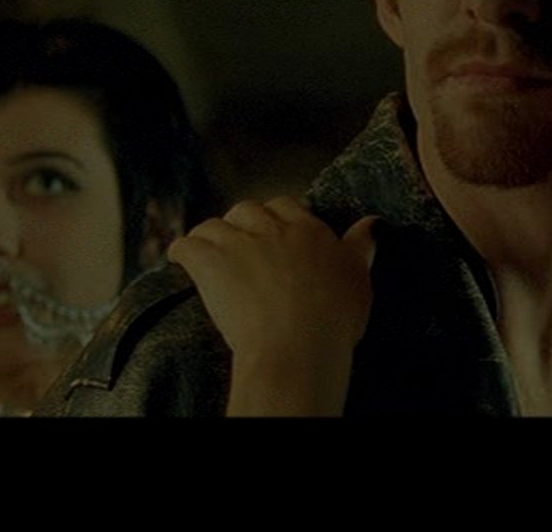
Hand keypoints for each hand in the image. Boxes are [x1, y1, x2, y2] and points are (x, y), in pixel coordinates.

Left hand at [168, 197, 377, 415]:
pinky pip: (186, 246)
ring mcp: (239, 245)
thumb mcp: (360, 278)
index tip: (273, 231)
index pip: (286, 206)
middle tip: (240, 243)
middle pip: (247, 210)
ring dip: (209, 235)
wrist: (298, 345)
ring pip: (214, 224)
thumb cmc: (333, 318)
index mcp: (309, 231)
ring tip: (207, 249)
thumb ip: (362, 246)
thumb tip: (372, 223)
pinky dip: (180, 250)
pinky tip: (179, 258)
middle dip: (241, 222)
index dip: (276, 217)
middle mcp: (272, 230)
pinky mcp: (210, 264)